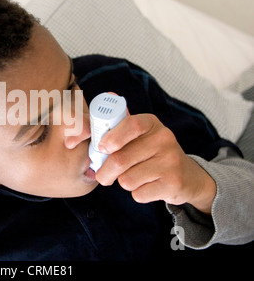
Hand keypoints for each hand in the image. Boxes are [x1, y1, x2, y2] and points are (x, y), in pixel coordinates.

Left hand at [95, 113, 215, 214]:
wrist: (188, 177)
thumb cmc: (152, 154)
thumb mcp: (142, 135)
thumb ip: (122, 123)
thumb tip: (108, 95)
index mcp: (152, 124)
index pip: (131, 124)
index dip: (112, 137)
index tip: (101, 148)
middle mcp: (164, 139)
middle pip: (120, 159)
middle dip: (105, 172)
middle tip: (102, 176)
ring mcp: (171, 162)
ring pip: (127, 179)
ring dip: (123, 183)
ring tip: (134, 177)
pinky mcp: (174, 184)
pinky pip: (139, 194)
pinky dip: (137, 194)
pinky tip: (148, 187)